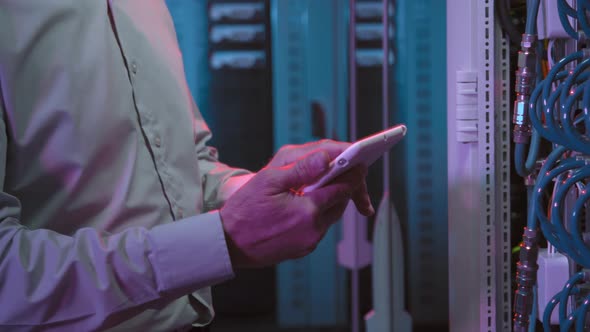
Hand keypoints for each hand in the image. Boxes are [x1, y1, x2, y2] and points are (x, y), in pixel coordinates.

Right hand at [220, 147, 372, 267]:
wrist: (228, 243)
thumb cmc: (244, 210)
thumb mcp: (269, 180)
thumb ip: (301, 169)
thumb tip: (326, 158)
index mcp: (307, 210)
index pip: (342, 189)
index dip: (352, 174)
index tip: (359, 162)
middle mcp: (313, 229)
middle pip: (340, 203)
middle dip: (344, 186)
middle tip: (342, 169)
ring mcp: (309, 242)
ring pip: (330, 216)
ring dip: (330, 200)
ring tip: (321, 184)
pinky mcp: (303, 249)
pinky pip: (318, 227)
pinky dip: (318, 213)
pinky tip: (305, 203)